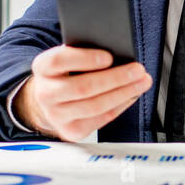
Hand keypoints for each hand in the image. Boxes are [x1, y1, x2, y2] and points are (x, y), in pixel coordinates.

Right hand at [14, 46, 151, 140]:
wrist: (49, 101)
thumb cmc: (64, 73)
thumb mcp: (67, 58)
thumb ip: (83, 52)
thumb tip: (117, 53)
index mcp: (42, 68)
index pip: (59, 61)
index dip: (85, 59)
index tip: (109, 57)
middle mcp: (46, 93)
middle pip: (83, 87)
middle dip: (115, 78)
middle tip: (137, 70)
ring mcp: (57, 115)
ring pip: (95, 106)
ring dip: (123, 93)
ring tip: (141, 82)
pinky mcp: (71, 131)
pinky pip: (101, 118)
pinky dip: (120, 106)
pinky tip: (132, 95)